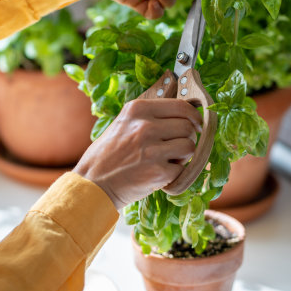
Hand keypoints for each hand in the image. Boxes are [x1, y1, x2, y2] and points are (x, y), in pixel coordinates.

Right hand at [73, 99, 202, 209]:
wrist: (93, 184)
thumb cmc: (109, 154)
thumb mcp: (124, 123)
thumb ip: (150, 115)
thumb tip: (185, 111)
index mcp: (138, 109)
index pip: (181, 106)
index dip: (194, 116)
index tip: (196, 124)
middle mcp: (145, 126)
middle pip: (188, 126)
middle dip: (187, 137)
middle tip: (175, 146)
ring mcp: (152, 149)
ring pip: (190, 146)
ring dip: (183, 155)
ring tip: (166, 159)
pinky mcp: (159, 172)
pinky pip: (182, 168)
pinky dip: (175, 173)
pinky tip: (159, 173)